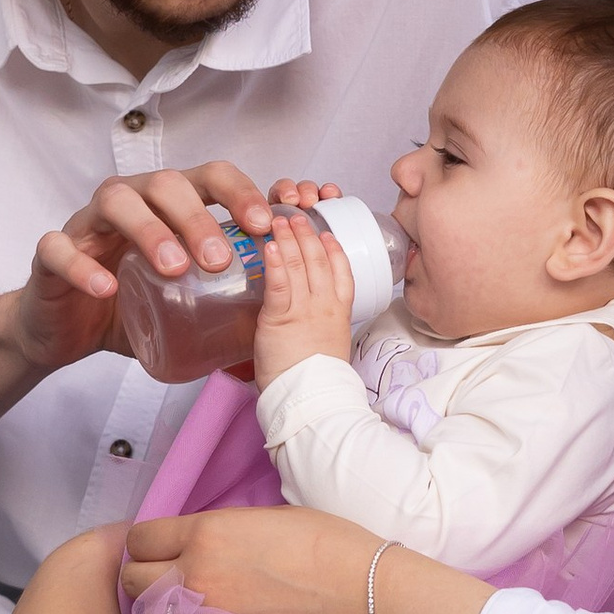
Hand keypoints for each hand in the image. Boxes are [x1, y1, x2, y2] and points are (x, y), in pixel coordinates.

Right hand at [10, 163, 283, 370]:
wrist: (65, 332)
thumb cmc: (128, 305)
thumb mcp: (183, 299)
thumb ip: (226, 297)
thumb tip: (284, 312)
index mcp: (167, 205)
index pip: (209, 177)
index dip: (239, 193)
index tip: (264, 225)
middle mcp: (130, 202)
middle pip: (165, 183)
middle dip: (198, 216)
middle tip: (221, 260)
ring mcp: (87, 224)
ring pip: (116, 201)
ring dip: (150, 231)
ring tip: (174, 269)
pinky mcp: (50, 254)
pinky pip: (60, 248)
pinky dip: (84, 266)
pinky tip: (108, 288)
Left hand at [125, 505, 490, 613]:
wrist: (368, 602)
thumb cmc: (332, 549)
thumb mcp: (269, 519)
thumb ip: (223, 530)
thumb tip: (203, 541)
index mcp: (207, 532)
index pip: (140, 537)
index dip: (150, 543)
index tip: (165, 549)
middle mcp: (195, 575)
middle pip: (131, 579)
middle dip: (145, 578)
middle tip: (171, 580)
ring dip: (160, 613)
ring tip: (189, 610)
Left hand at [253, 213, 355, 384]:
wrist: (310, 398)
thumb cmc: (317, 383)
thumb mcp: (329, 349)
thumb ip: (318, 330)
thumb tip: (304, 328)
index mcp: (339, 314)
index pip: (342, 273)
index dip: (334, 250)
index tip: (326, 234)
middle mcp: (324, 307)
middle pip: (318, 261)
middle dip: (306, 234)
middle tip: (297, 216)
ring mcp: (304, 310)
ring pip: (299, 266)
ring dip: (289, 239)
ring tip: (280, 220)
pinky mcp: (280, 318)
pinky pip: (278, 283)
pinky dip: (275, 262)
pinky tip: (272, 245)